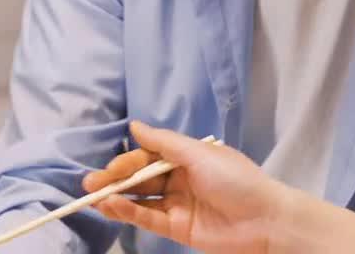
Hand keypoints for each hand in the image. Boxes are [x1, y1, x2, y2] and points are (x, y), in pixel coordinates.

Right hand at [82, 121, 295, 253]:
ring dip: (117, 198)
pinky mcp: (178, 229)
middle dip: (116, 180)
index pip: (149, 156)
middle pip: (141, 178)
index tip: (110, 167)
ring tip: (93, 197)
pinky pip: (148, 218)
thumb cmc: (236, 179)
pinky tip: (112, 207)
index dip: (128, 161)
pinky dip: (129, 213)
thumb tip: (135, 126)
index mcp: (188, 157)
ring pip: (140, 200)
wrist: (265, 219)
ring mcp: (178, 205)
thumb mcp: (199, 153)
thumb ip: (165, 143)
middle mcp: (180, 179)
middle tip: (90, 184)